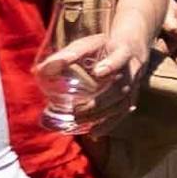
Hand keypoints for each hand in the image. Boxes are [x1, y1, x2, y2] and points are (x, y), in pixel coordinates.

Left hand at [56, 14, 145, 132]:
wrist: (132, 50)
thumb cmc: (104, 47)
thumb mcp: (88, 44)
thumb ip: (67, 55)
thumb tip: (41, 71)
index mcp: (123, 51)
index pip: (120, 57)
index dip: (111, 64)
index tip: (98, 72)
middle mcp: (132, 69)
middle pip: (120, 87)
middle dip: (99, 100)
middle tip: (76, 110)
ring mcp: (134, 85)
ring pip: (122, 103)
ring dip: (101, 115)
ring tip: (78, 120)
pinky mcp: (131, 98)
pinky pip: (122, 114)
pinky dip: (108, 124)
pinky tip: (93, 133)